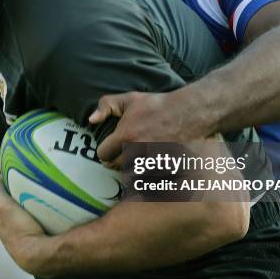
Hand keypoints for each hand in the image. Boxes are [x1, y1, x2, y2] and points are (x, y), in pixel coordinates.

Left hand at [0, 177, 54, 276]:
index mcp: (2, 229)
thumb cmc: (20, 229)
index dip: (8, 202)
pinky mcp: (40, 250)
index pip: (2, 213)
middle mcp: (11, 240)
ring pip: (30, 228)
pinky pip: (42, 235)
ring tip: (47, 209)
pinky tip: (54, 222)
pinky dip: (46, 228)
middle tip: (35, 199)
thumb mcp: (4, 206)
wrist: (38, 255)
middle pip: (16, 220)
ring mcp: (26, 246)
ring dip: (36, 220)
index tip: (18, 194)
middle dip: (23, 211)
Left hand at [89, 89, 212, 166]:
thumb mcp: (130, 99)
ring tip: (136, 161)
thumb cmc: (157, 105)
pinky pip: (149, 179)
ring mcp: (152, 162)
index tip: (109, 150)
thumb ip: (106, 105)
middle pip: (116, 166)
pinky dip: (148, 175)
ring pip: (132, 175)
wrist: (189, 112)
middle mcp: (137, 151)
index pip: (103, 154)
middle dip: (117, 160)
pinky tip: (150, 166)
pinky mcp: (166, 169)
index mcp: (125, 136)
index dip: (104, 152)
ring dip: (132, 170)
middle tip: (123, 154)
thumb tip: (90, 120)